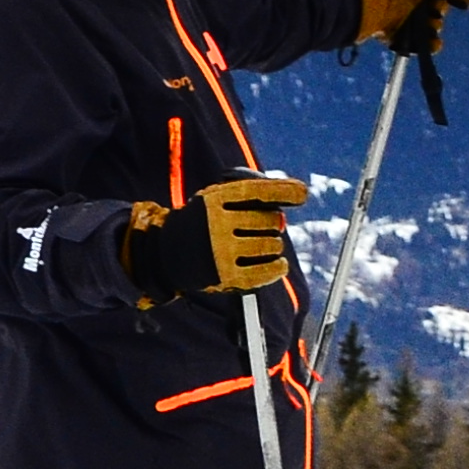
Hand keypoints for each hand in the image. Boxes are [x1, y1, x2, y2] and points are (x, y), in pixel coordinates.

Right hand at [125, 174, 307, 303]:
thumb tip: (297, 196)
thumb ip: (252, 196)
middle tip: (261, 228)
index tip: (302, 193)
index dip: (283, 191)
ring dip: (273, 246)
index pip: (256, 191)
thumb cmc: (203, 222)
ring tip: (259, 246)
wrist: (166, 253)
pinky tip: (277, 264)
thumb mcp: (216, 199)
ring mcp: (220, 251)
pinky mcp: (225, 277)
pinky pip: (266, 272)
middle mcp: (216, 223)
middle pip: (270, 220)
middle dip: (271, 224)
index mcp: (214, 199)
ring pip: (272, 246)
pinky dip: (277, 268)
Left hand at [355, 0, 468, 52]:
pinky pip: (419, 46)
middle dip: (439, 12)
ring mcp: (406, 19)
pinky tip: (432, 43)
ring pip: (431, 29)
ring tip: (427, 26)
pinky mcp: (398, 36)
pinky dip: (429, 46)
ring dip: (434, 28)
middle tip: (434, 11)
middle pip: (439, 12)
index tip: (464, 5)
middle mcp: (413, 2)